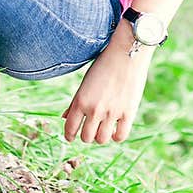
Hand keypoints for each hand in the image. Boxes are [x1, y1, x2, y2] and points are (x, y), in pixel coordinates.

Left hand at [62, 20, 151, 143]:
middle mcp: (95, 109)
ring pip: (101, 140)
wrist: (127, 52)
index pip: (70, 128)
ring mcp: (112, 112)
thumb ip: (75, 102)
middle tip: (90, 130)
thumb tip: (64, 118)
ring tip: (103, 129)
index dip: (69, 135)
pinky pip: (120, 136)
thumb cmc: (104, 65)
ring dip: (100, 137)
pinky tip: (115, 130)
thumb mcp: (85, 82)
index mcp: (81, 100)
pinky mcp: (128, 113)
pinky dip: (116, 137)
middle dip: (86, 136)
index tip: (70, 137)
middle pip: (86, 138)